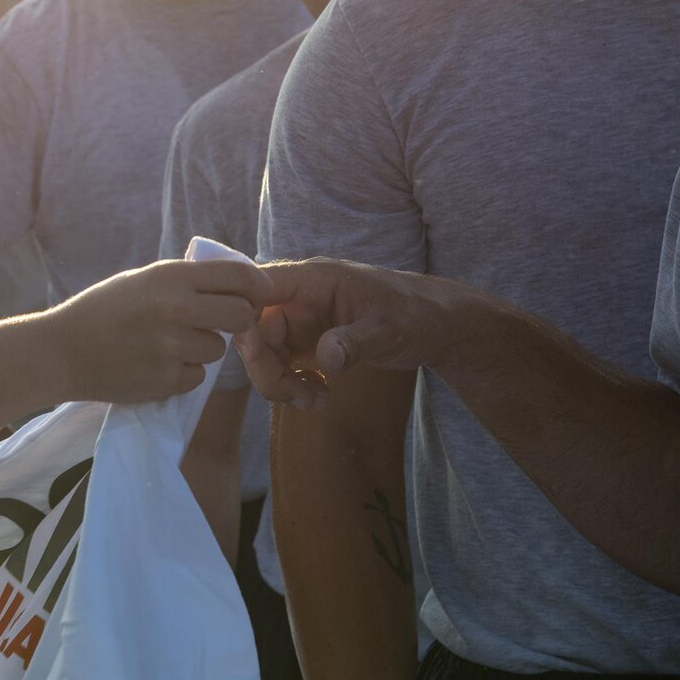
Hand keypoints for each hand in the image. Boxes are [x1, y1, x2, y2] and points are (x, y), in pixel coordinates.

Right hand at [51, 258, 272, 403]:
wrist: (62, 351)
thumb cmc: (103, 310)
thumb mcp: (143, 280)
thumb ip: (186, 281)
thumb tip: (237, 282)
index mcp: (171, 277)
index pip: (239, 276)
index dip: (257, 287)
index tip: (256, 296)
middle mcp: (175, 309)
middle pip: (241, 315)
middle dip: (238, 320)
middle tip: (221, 324)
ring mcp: (171, 347)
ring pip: (218, 350)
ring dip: (202, 349)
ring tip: (169, 345)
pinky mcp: (166, 380)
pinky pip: (197, 376)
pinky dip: (184, 373)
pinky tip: (156, 365)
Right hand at [235, 260, 468, 407]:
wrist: (436, 326)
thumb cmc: (417, 315)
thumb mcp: (391, 329)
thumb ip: (356, 341)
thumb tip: (325, 359)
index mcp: (313, 279)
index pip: (257, 288)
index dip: (243, 317)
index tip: (260, 357)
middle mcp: (298, 297)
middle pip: (253, 328)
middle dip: (266, 367)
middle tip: (298, 396)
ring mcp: (300, 319)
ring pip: (263, 351)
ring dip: (278, 382)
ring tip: (315, 400)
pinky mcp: (306, 341)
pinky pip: (279, 363)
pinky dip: (290, 384)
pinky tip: (318, 394)